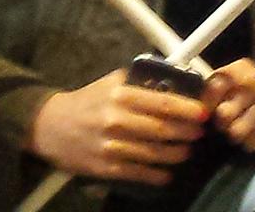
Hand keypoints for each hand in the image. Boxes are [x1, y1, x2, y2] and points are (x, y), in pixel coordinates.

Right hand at [26, 69, 205, 185]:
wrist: (51, 126)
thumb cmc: (88, 101)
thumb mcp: (111, 83)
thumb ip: (139, 81)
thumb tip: (173, 80)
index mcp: (120, 95)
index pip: (161, 102)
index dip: (186, 109)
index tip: (203, 112)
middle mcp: (116, 120)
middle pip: (162, 129)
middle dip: (186, 132)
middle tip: (200, 133)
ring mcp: (111, 146)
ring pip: (153, 153)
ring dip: (176, 154)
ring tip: (186, 151)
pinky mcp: (106, 168)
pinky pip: (138, 173)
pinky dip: (156, 175)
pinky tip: (167, 173)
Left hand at [204, 59, 254, 157]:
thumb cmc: (250, 98)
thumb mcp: (232, 88)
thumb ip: (214, 91)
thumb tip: (197, 108)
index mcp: (242, 67)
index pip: (215, 86)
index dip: (208, 103)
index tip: (210, 111)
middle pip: (224, 113)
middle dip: (222, 123)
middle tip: (228, 123)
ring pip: (237, 131)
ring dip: (237, 134)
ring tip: (242, 129)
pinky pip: (254, 140)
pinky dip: (251, 142)